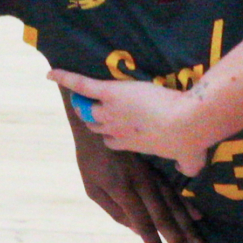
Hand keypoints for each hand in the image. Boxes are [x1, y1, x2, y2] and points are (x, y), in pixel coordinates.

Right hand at [49, 72, 209, 175]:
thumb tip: (189, 169)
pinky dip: (67, 78)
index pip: (112, 141)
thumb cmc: (189, 141)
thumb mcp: (190, 159)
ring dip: (81, 99)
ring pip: (87, 108)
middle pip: (96, 125)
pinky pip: (82, 86)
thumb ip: (187, 165)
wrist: (185, 124)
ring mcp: (111, 112)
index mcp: (133, 145)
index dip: (112, 135)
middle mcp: (117, 130)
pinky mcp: (110, 93)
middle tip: (90, 107)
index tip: (114, 130)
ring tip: (70, 89)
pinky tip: (51, 73)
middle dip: (94, 118)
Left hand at [71, 119, 201, 242]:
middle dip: (179, 240)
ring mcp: (153, 175)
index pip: (141, 221)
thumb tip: (136, 230)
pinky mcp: (157, 170)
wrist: (100, 123)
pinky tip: (198, 218)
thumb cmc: (91, 159)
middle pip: (164, 216)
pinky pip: (174, 190)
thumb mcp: (92, 187)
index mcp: (122, 189)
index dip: (152, 241)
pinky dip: (187, 205)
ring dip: (188, 227)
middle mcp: (142, 184)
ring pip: (174, 204)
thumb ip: (114, 210)